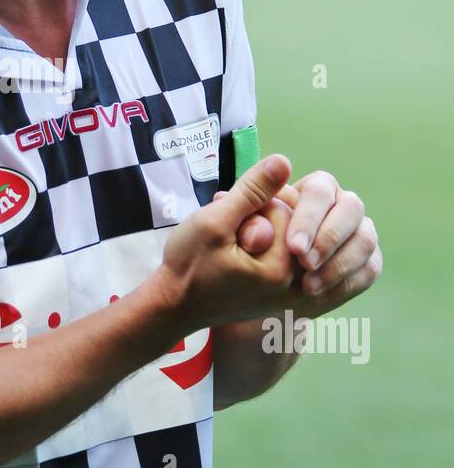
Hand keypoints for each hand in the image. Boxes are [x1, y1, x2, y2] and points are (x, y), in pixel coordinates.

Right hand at [158, 154, 299, 330]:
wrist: (174, 306)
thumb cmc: (188, 266)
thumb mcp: (214, 222)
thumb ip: (251, 190)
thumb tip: (284, 161)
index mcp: (281, 269)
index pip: (283, 209)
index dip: (249, 207)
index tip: (224, 229)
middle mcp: (294, 284)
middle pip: (287, 223)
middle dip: (255, 218)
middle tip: (223, 237)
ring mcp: (289, 292)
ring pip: (283, 235)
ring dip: (256, 230)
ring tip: (227, 246)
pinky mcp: (281, 293)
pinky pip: (280, 252)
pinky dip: (260, 247)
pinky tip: (238, 255)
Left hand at [214, 169, 382, 313]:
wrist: (260, 284)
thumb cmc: (246, 245)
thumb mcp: (235, 223)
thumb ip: (246, 200)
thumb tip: (259, 174)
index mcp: (315, 187)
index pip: (320, 190)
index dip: (310, 218)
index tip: (293, 247)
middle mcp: (342, 205)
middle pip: (352, 209)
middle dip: (329, 238)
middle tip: (305, 264)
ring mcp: (358, 232)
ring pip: (365, 240)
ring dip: (340, 264)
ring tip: (308, 287)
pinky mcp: (366, 261)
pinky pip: (370, 269)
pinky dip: (348, 283)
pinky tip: (321, 296)